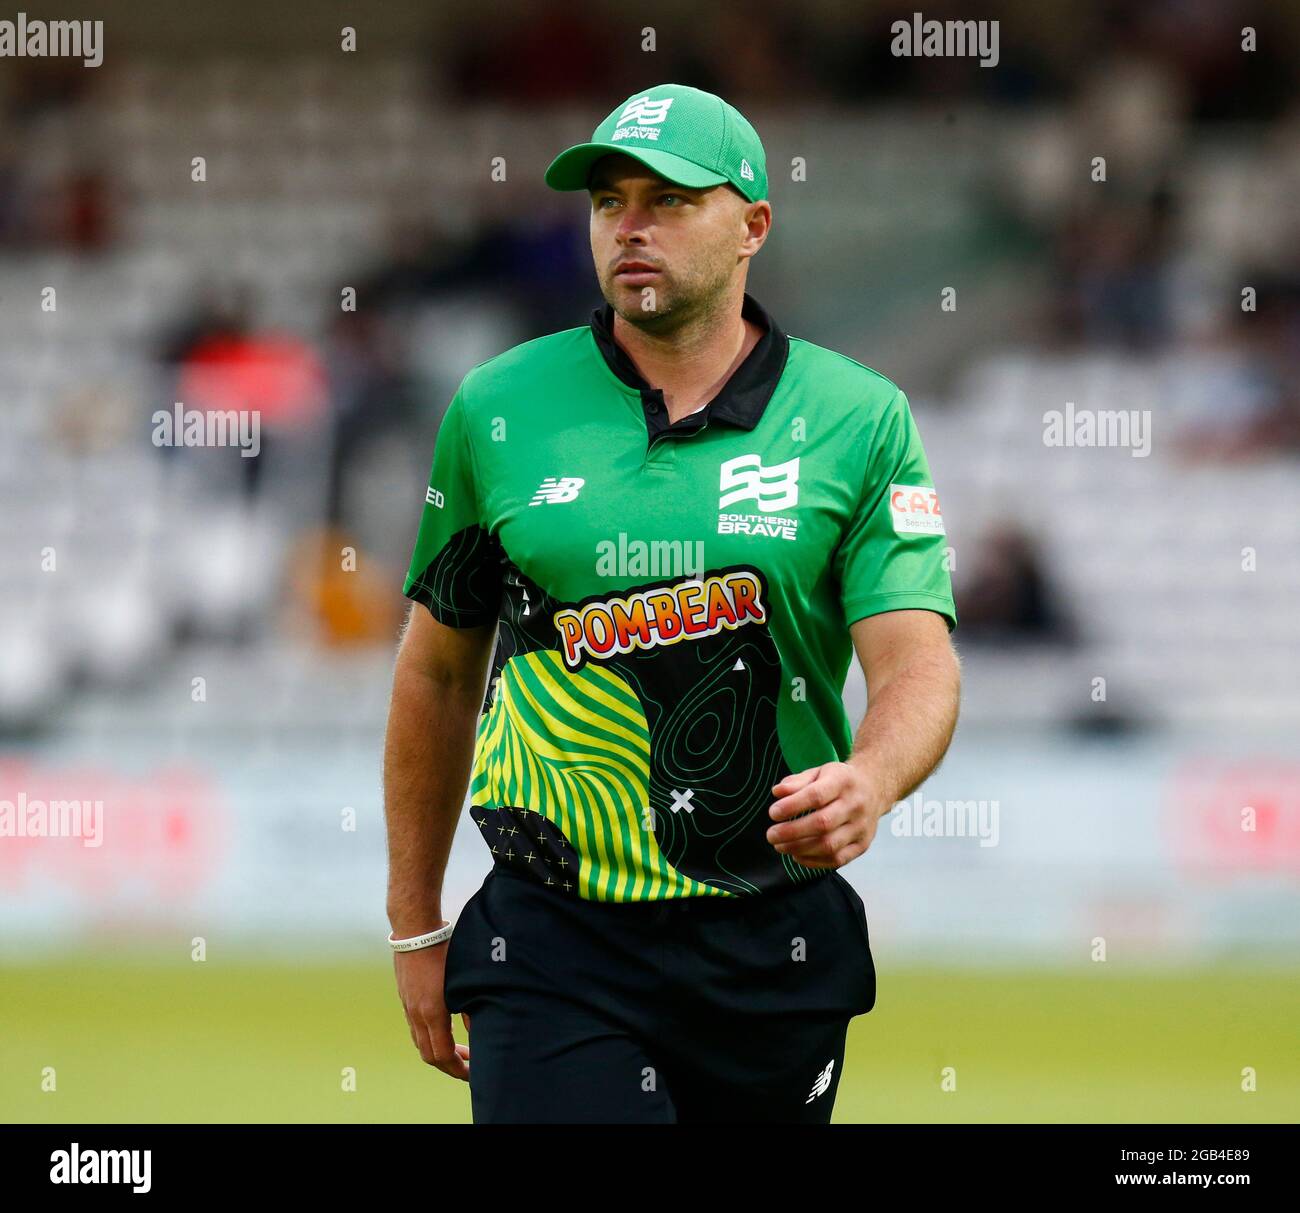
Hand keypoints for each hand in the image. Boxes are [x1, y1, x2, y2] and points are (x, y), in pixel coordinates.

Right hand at [393, 944, 471, 1079]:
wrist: (416, 930)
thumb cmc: (445, 950)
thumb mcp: (464, 980)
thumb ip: (472, 1008)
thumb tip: (480, 1031)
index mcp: (432, 1013)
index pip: (443, 1056)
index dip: (458, 1069)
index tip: (472, 1074)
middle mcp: (416, 1014)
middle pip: (429, 1056)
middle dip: (449, 1066)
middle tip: (468, 1066)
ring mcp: (408, 1007)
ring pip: (420, 1043)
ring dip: (438, 1052)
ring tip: (458, 1050)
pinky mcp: (405, 998)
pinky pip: (415, 1028)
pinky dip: (429, 1037)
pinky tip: (443, 1029)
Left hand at [765, 761, 887, 868]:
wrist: (874, 789)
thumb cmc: (839, 781)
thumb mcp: (819, 772)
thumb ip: (797, 782)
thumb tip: (777, 792)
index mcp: (843, 782)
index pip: (816, 796)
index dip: (792, 806)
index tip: (773, 813)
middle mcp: (855, 805)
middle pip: (823, 823)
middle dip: (792, 832)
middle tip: (771, 835)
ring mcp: (861, 828)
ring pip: (829, 845)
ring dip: (800, 849)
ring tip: (780, 846)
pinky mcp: (862, 845)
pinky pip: (837, 859)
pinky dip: (814, 861)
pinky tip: (797, 856)